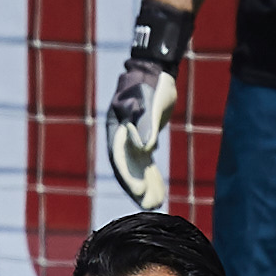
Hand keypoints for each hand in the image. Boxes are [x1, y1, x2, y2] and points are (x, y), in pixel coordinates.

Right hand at [106, 0, 192, 214]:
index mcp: (117, 128)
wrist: (155, 70)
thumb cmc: (151, 84)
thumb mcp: (150, 100)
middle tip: (150, 204)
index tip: (139, 191)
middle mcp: (121, 137)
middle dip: (137, 187)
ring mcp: (131, 139)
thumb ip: (146, 122)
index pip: (120, 157)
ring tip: (156, 204)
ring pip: (137, 167)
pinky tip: (158, 190)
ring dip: (145, 185)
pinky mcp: (143, 138)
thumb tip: (147, 148)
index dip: (128, 176)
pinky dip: (151, 176)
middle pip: (127, 167)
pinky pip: (145, 162)